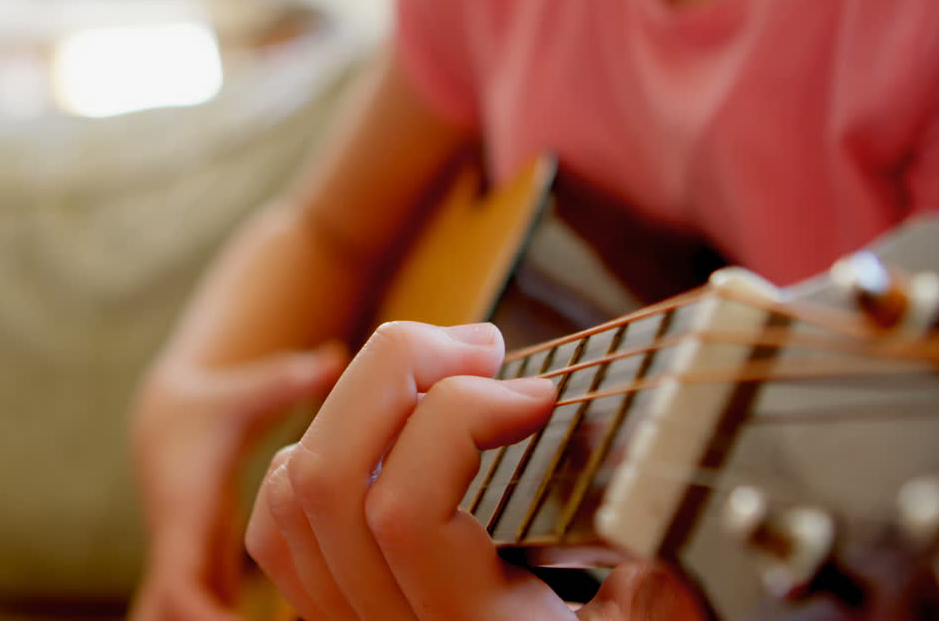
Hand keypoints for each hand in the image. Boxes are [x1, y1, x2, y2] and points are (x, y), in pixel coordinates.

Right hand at [130, 345, 345, 620]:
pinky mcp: (198, 576)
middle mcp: (176, 550)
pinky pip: (204, 620)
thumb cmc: (208, 408)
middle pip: (166, 620)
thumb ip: (284, 381)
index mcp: (184, 514)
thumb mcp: (241, 395)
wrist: (161, 421)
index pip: (180, 588)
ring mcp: (183, 568)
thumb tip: (335, 355)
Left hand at [245, 322, 705, 619]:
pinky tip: (390, 432)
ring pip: (293, 486)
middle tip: (481, 346)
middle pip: (329, 477)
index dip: (460, 417)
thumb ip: (656, 605)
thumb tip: (642, 536)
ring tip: (444, 371)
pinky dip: (319, 448)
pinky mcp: (334, 606)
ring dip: (360, 399)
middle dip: (395, 374)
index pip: (405, 509)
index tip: (540, 394)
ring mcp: (349, 618)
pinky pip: (281, 518)